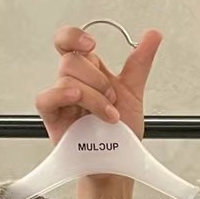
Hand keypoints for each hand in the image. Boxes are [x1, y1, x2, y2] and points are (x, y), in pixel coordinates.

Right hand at [35, 26, 161, 145]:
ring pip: (67, 79)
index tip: (93, 45)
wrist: (118, 163)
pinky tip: (77, 100)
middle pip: (71, 60)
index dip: (75, 37)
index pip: (69, 41)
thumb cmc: (121, 134)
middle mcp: (72, 82)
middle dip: (98, 80)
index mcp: (88, 71)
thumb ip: (140, 62)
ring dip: (93, 97)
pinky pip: (46, 98)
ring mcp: (61, 99)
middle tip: (112, 99)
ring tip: (108, 116)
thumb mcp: (133, 92)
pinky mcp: (52, 117)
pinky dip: (62, 95)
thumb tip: (153, 34)